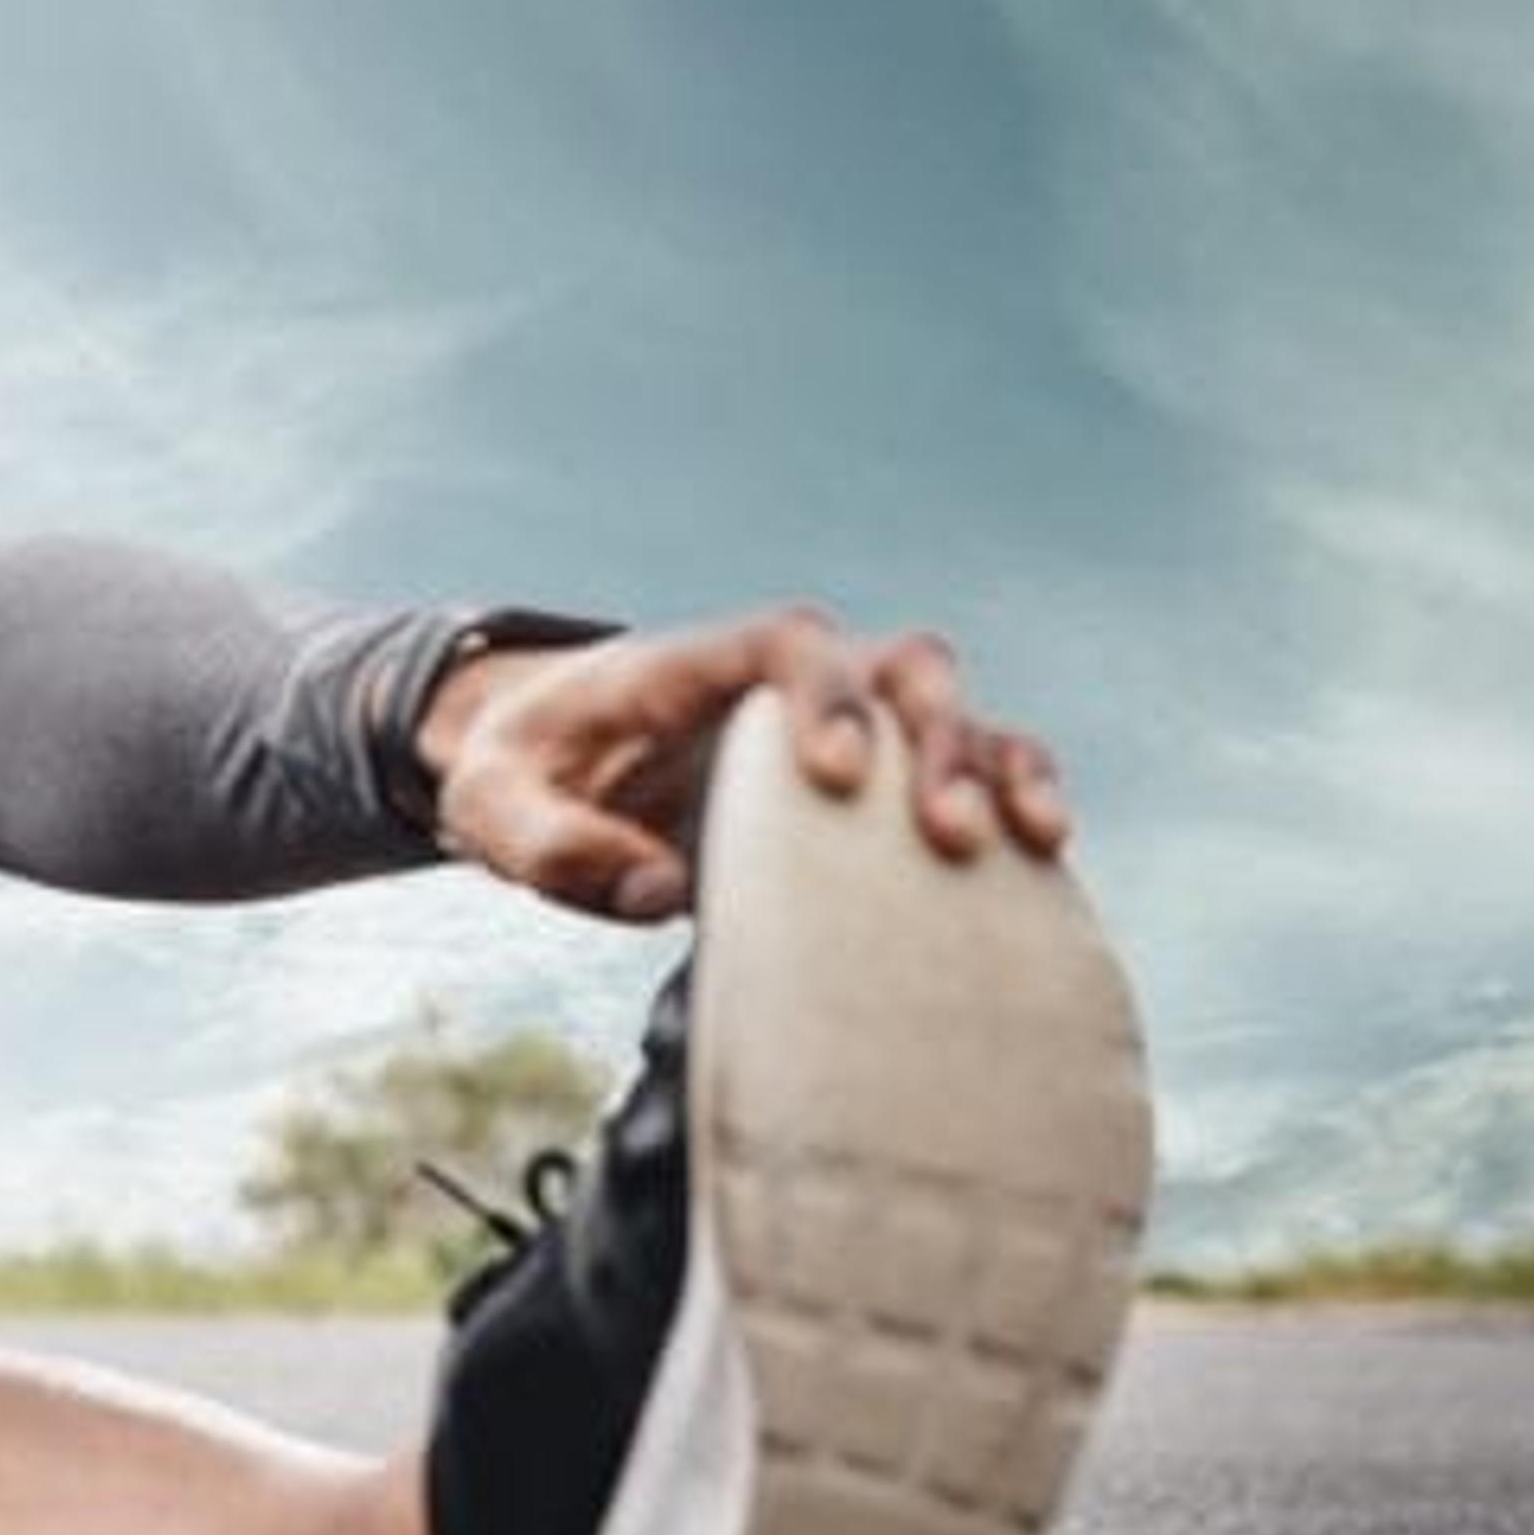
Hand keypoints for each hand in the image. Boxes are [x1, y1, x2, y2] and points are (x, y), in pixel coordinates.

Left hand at [419, 605, 1070, 920]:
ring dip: (998, 763)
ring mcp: (836, 725)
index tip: (836, 774)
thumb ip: (554, 845)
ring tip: (1031, 840)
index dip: (826, 691)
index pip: (784, 641)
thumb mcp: (492, 805)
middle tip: (941, 831)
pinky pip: (962, 772)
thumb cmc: (521, 771)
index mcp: (692, 666)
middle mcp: (782, 683)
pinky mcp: (864, 784)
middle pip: (895, 663)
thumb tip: (659, 893)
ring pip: (950, 710)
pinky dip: (1012, 800)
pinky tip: (1041, 861)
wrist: (545, 763)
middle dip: (936, 736)